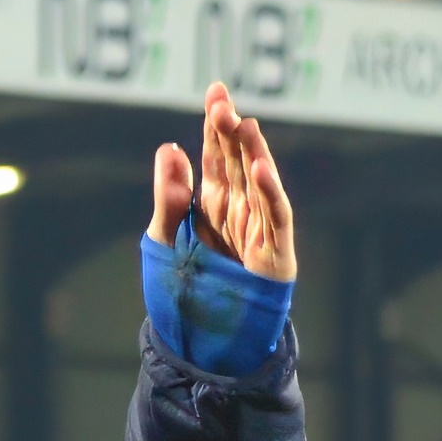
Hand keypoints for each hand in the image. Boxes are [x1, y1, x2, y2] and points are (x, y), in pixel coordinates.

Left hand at [150, 82, 296, 280]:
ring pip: (260, 183)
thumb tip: (170, 147)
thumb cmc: (186, 298)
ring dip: (252, 153)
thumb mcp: (166, 241)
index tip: (215, 90)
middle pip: (238, 162)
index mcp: (213, 206)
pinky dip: (269, 192)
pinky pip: (275, 218)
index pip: (217, 156)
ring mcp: (260, 233)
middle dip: (232, 131)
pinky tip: (257, 167)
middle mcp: (239, 213)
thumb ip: (168, 199)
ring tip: (243, 124)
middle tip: (222, 102)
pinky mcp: (276, 255)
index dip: (215, 125)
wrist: (205, 350)